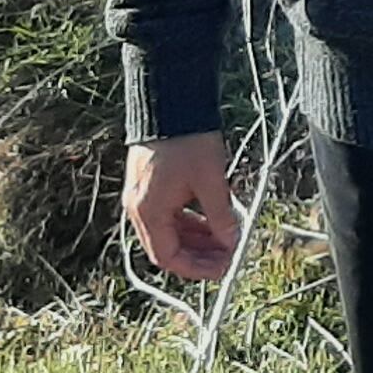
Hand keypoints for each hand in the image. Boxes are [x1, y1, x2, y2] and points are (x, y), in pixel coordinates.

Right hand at [123, 132, 237, 280]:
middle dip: (200, 255)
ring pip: (171, 231)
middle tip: (229, 256)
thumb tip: (233, 241)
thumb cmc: (187, 140)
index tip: (222, 269)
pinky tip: (214, 221)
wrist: (170, 103)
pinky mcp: (152, 185)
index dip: (197, 268)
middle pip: (168, 246)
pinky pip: (171, 214)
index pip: (168, 257)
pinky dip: (191, 222)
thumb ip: (221, 216)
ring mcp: (143, 196)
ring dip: (197, 239)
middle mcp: (139, 208)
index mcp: (148, 212)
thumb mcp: (211, 181)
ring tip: (227, 240)